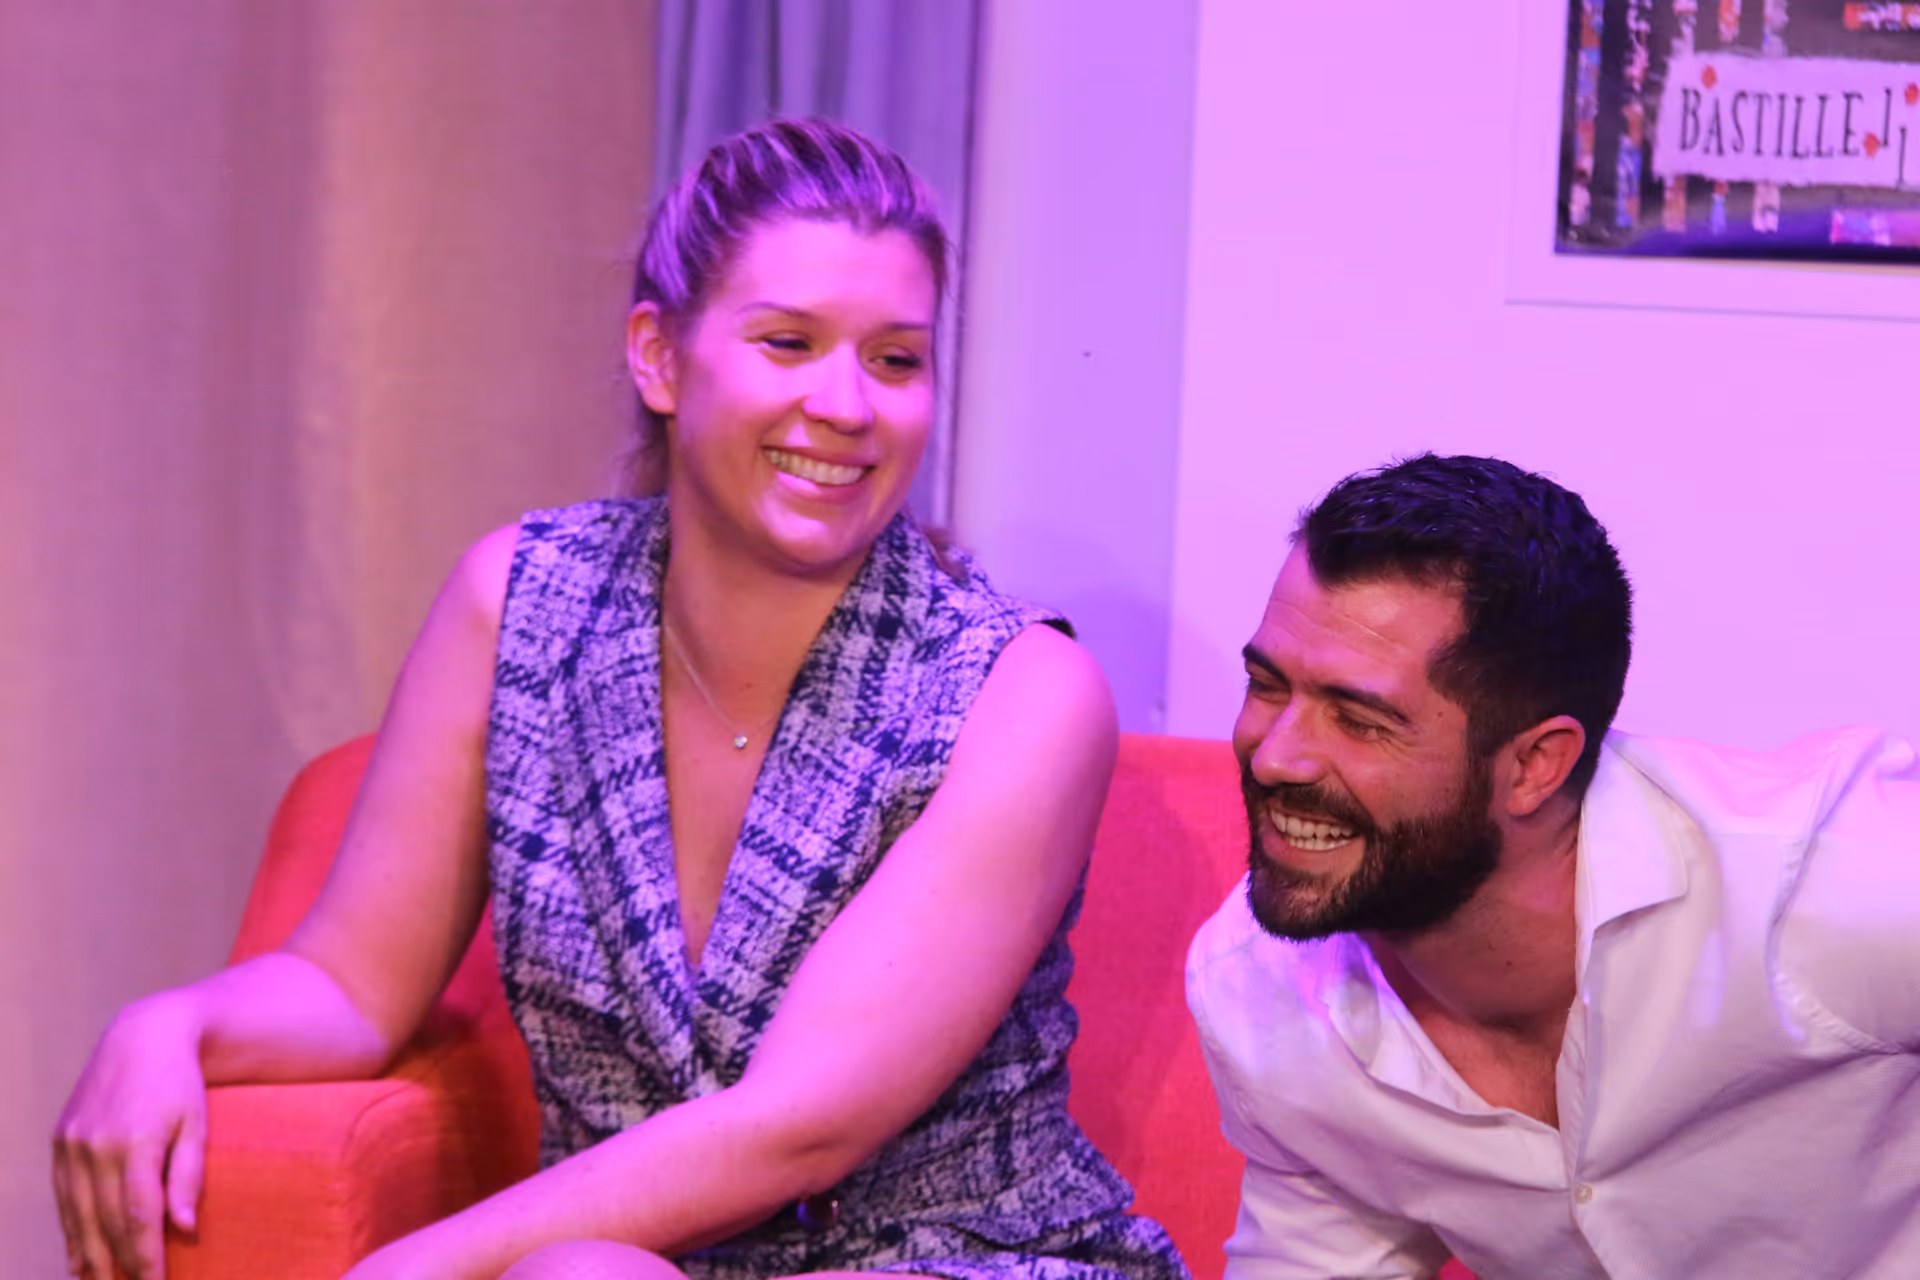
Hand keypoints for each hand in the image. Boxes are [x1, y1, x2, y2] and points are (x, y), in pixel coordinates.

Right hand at [52, 994, 207, 1279]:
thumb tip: (184, 1230)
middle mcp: (95, 1147)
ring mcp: (71, 1146)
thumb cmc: (179, 1082)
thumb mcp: (196, 1124)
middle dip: (117, 1268)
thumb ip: (189, 1176)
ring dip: (89, 1259)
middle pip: (105, 1224)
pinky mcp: (60, 1144)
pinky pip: (64, 1200)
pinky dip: (72, 1233)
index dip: (145, 1259)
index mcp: (135, 1143)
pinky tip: (80, 1260)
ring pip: (79, 1217)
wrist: (141, 1036)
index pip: (139, 1217)